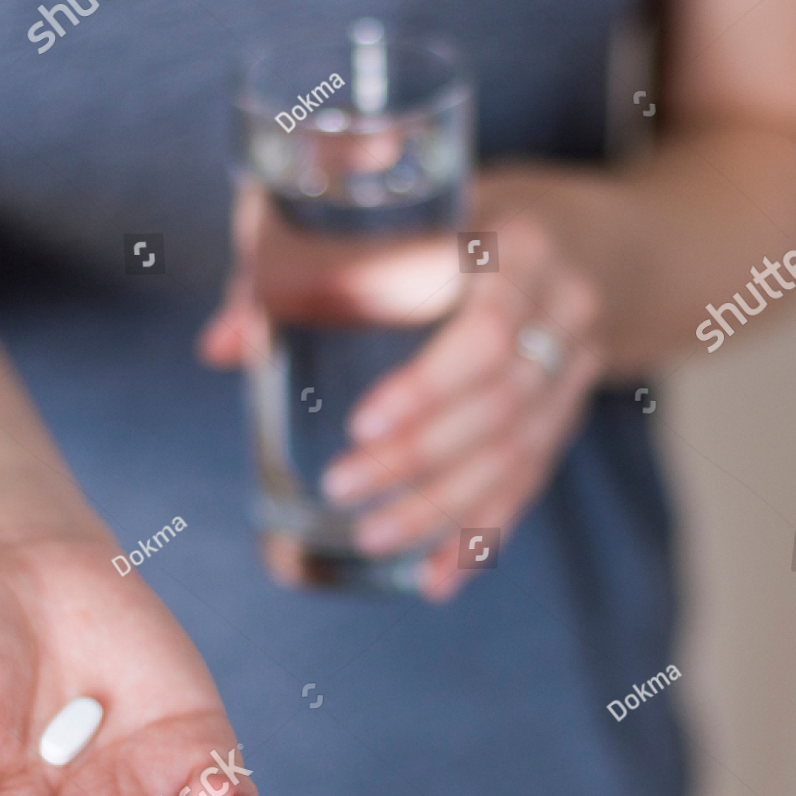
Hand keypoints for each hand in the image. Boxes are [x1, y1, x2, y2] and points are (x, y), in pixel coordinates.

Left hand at [199, 183, 606, 600]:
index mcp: (522, 249)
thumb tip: (219, 346)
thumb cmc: (449, 220)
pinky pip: (531, 486)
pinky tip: (436, 577)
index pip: (488, 330)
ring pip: (516, 456)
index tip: (361, 425)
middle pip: (499, 405)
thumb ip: (303, 269)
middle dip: (416, 460)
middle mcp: (564, 310)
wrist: (567, 236)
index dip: (428, 387)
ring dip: (440, 509)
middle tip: (342, 488)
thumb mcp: (391, 218)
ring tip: (372, 536)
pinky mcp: (569, 415)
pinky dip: (480, 536)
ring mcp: (576, 369)